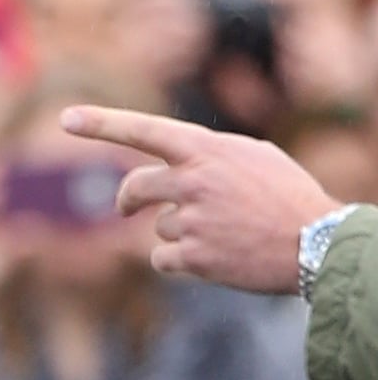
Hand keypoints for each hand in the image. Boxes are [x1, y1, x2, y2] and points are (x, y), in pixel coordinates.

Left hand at [60, 105, 337, 290]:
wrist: (313, 241)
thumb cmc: (285, 195)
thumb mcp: (251, 157)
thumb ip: (207, 158)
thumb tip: (172, 173)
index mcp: (206, 150)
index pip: (145, 130)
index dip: (102, 124)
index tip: (66, 118)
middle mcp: (193, 180)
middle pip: (134, 187)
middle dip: (127, 200)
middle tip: (128, 207)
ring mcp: (191, 219)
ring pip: (158, 227)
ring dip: (178, 233)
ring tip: (220, 232)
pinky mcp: (192, 257)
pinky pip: (162, 259)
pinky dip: (180, 261)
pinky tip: (213, 257)